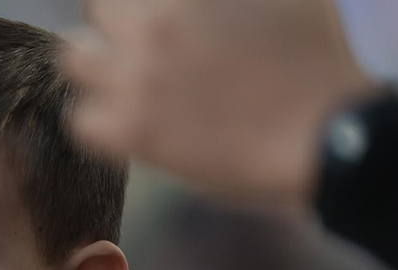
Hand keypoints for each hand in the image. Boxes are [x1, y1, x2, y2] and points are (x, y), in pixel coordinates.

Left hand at [63, 0, 376, 205]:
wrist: (324, 130)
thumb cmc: (314, 56)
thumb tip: (201, 6)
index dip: (137, 6)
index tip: (146, 18)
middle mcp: (153, 24)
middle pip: (99, 10)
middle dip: (115, 25)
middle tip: (137, 45)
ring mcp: (137, 77)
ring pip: (74, 61)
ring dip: (96, 67)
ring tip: (122, 82)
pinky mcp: (132, 130)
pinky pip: (80, 120)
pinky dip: (95, 119)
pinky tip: (122, 121)